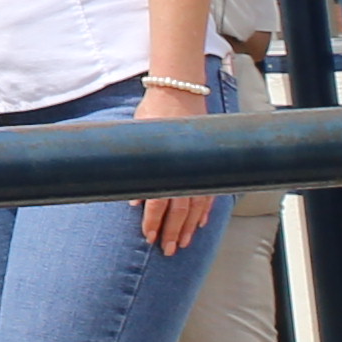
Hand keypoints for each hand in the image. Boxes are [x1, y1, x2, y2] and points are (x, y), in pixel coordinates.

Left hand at [136, 81, 211, 252]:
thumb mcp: (138, 138)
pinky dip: (204, 211)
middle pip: (180, 210)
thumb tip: (133, 201)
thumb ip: (136, 168)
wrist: (178, 91)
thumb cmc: (154, 113)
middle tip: (168, 250)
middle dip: (173, 232)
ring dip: (189, 228)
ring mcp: (199, 167)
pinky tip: (201, 224)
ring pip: (197, 206)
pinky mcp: (206, 164)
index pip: (160, 201)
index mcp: (168, 164)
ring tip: (183, 243)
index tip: (150, 237)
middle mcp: (186, 169)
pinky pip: (208, 194)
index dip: (155, 222)